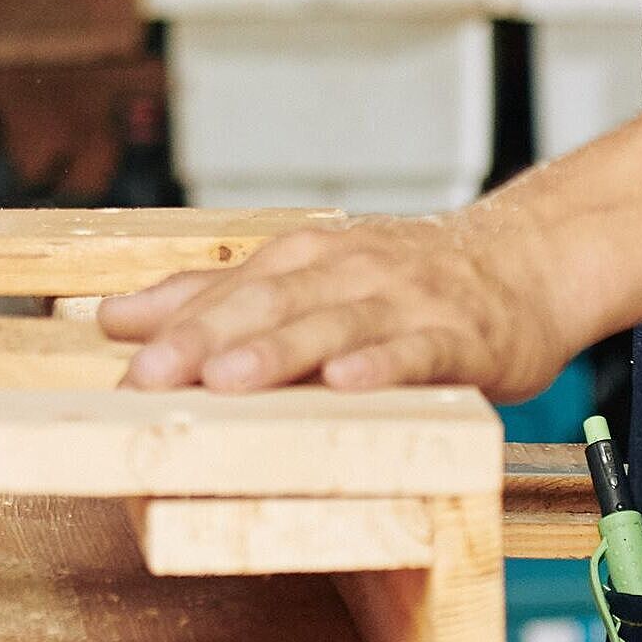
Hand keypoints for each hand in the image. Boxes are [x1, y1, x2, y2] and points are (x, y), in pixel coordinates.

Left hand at [100, 204, 573, 402]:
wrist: (524, 260)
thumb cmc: (407, 283)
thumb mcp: (308, 279)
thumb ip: (215, 299)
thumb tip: (116, 317)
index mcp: (306, 259)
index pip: (229, 290)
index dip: (174, 326)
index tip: (121, 360)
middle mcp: (348, 270)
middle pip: (268, 303)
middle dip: (207, 339)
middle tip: (153, 376)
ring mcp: (402, 300)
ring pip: (332, 324)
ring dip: (278, 349)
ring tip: (229, 378)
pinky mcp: (457, 334)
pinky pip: (414, 350)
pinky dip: (380, 364)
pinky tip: (347, 383)